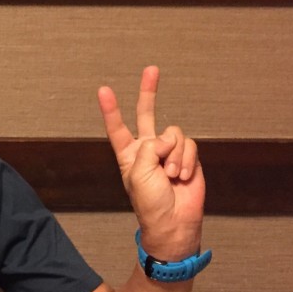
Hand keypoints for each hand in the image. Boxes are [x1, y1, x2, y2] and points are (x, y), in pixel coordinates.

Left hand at [98, 65, 204, 259]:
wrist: (174, 221)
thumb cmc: (150, 202)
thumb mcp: (138, 172)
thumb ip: (150, 146)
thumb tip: (169, 138)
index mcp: (129, 155)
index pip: (118, 128)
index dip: (111, 110)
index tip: (104, 90)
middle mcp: (148, 150)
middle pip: (147, 115)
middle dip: (149, 92)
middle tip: (151, 70)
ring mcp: (169, 153)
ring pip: (173, 134)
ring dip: (174, 155)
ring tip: (170, 176)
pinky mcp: (187, 157)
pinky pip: (189, 145)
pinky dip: (186, 160)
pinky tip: (181, 177)